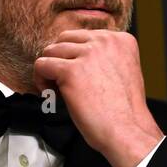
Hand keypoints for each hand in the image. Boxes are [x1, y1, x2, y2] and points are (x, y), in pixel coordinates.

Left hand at [33, 29, 164, 166]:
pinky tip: (51, 94)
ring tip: (57, 90)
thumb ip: (102, 57)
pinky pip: (41, 65)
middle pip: (64, 40)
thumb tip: (73, 54)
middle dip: (59, 60)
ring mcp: (88, 54)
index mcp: (120, 39)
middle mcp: (105, 42)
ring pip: (50, 51)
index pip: (82, 36)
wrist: (126, 130)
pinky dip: (40, 80)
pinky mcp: (71, 70)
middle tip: (62, 82)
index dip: (73, 57)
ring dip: (49, 71)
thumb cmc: (122, 110)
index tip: (77, 76)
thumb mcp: (120, 70)